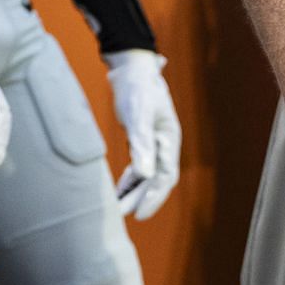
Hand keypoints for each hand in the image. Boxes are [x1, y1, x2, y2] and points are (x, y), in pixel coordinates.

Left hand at [107, 50, 181, 219]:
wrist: (132, 68)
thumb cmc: (137, 87)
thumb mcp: (138, 113)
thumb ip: (142, 143)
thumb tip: (144, 174)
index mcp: (168, 140)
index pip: (164, 177)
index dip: (153, 198)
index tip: (139, 214)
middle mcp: (163, 145)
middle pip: (155, 180)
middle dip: (140, 200)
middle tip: (121, 217)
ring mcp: (152, 143)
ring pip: (145, 176)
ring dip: (132, 192)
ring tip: (117, 210)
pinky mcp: (140, 140)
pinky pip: (136, 167)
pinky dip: (127, 180)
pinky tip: (116, 192)